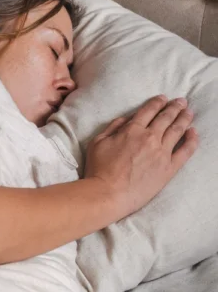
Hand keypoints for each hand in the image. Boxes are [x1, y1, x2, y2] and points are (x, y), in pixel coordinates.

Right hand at [84, 95, 198, 216]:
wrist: (108, 193)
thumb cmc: (99, 169)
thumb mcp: (97, 143)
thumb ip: (112, 128)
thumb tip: (125, 119)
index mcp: (132, 130)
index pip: (149, 111)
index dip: (157, 102)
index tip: (163, 98)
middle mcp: (150, 138)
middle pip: (166, 118)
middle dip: (175, 107)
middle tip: (181, 101)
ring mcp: (162, 153)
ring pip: (178, 130)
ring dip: (184, 119)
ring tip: (189, 112)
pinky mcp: (169, 168)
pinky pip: (186, 151)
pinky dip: (192, 140)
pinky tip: (194, 132)